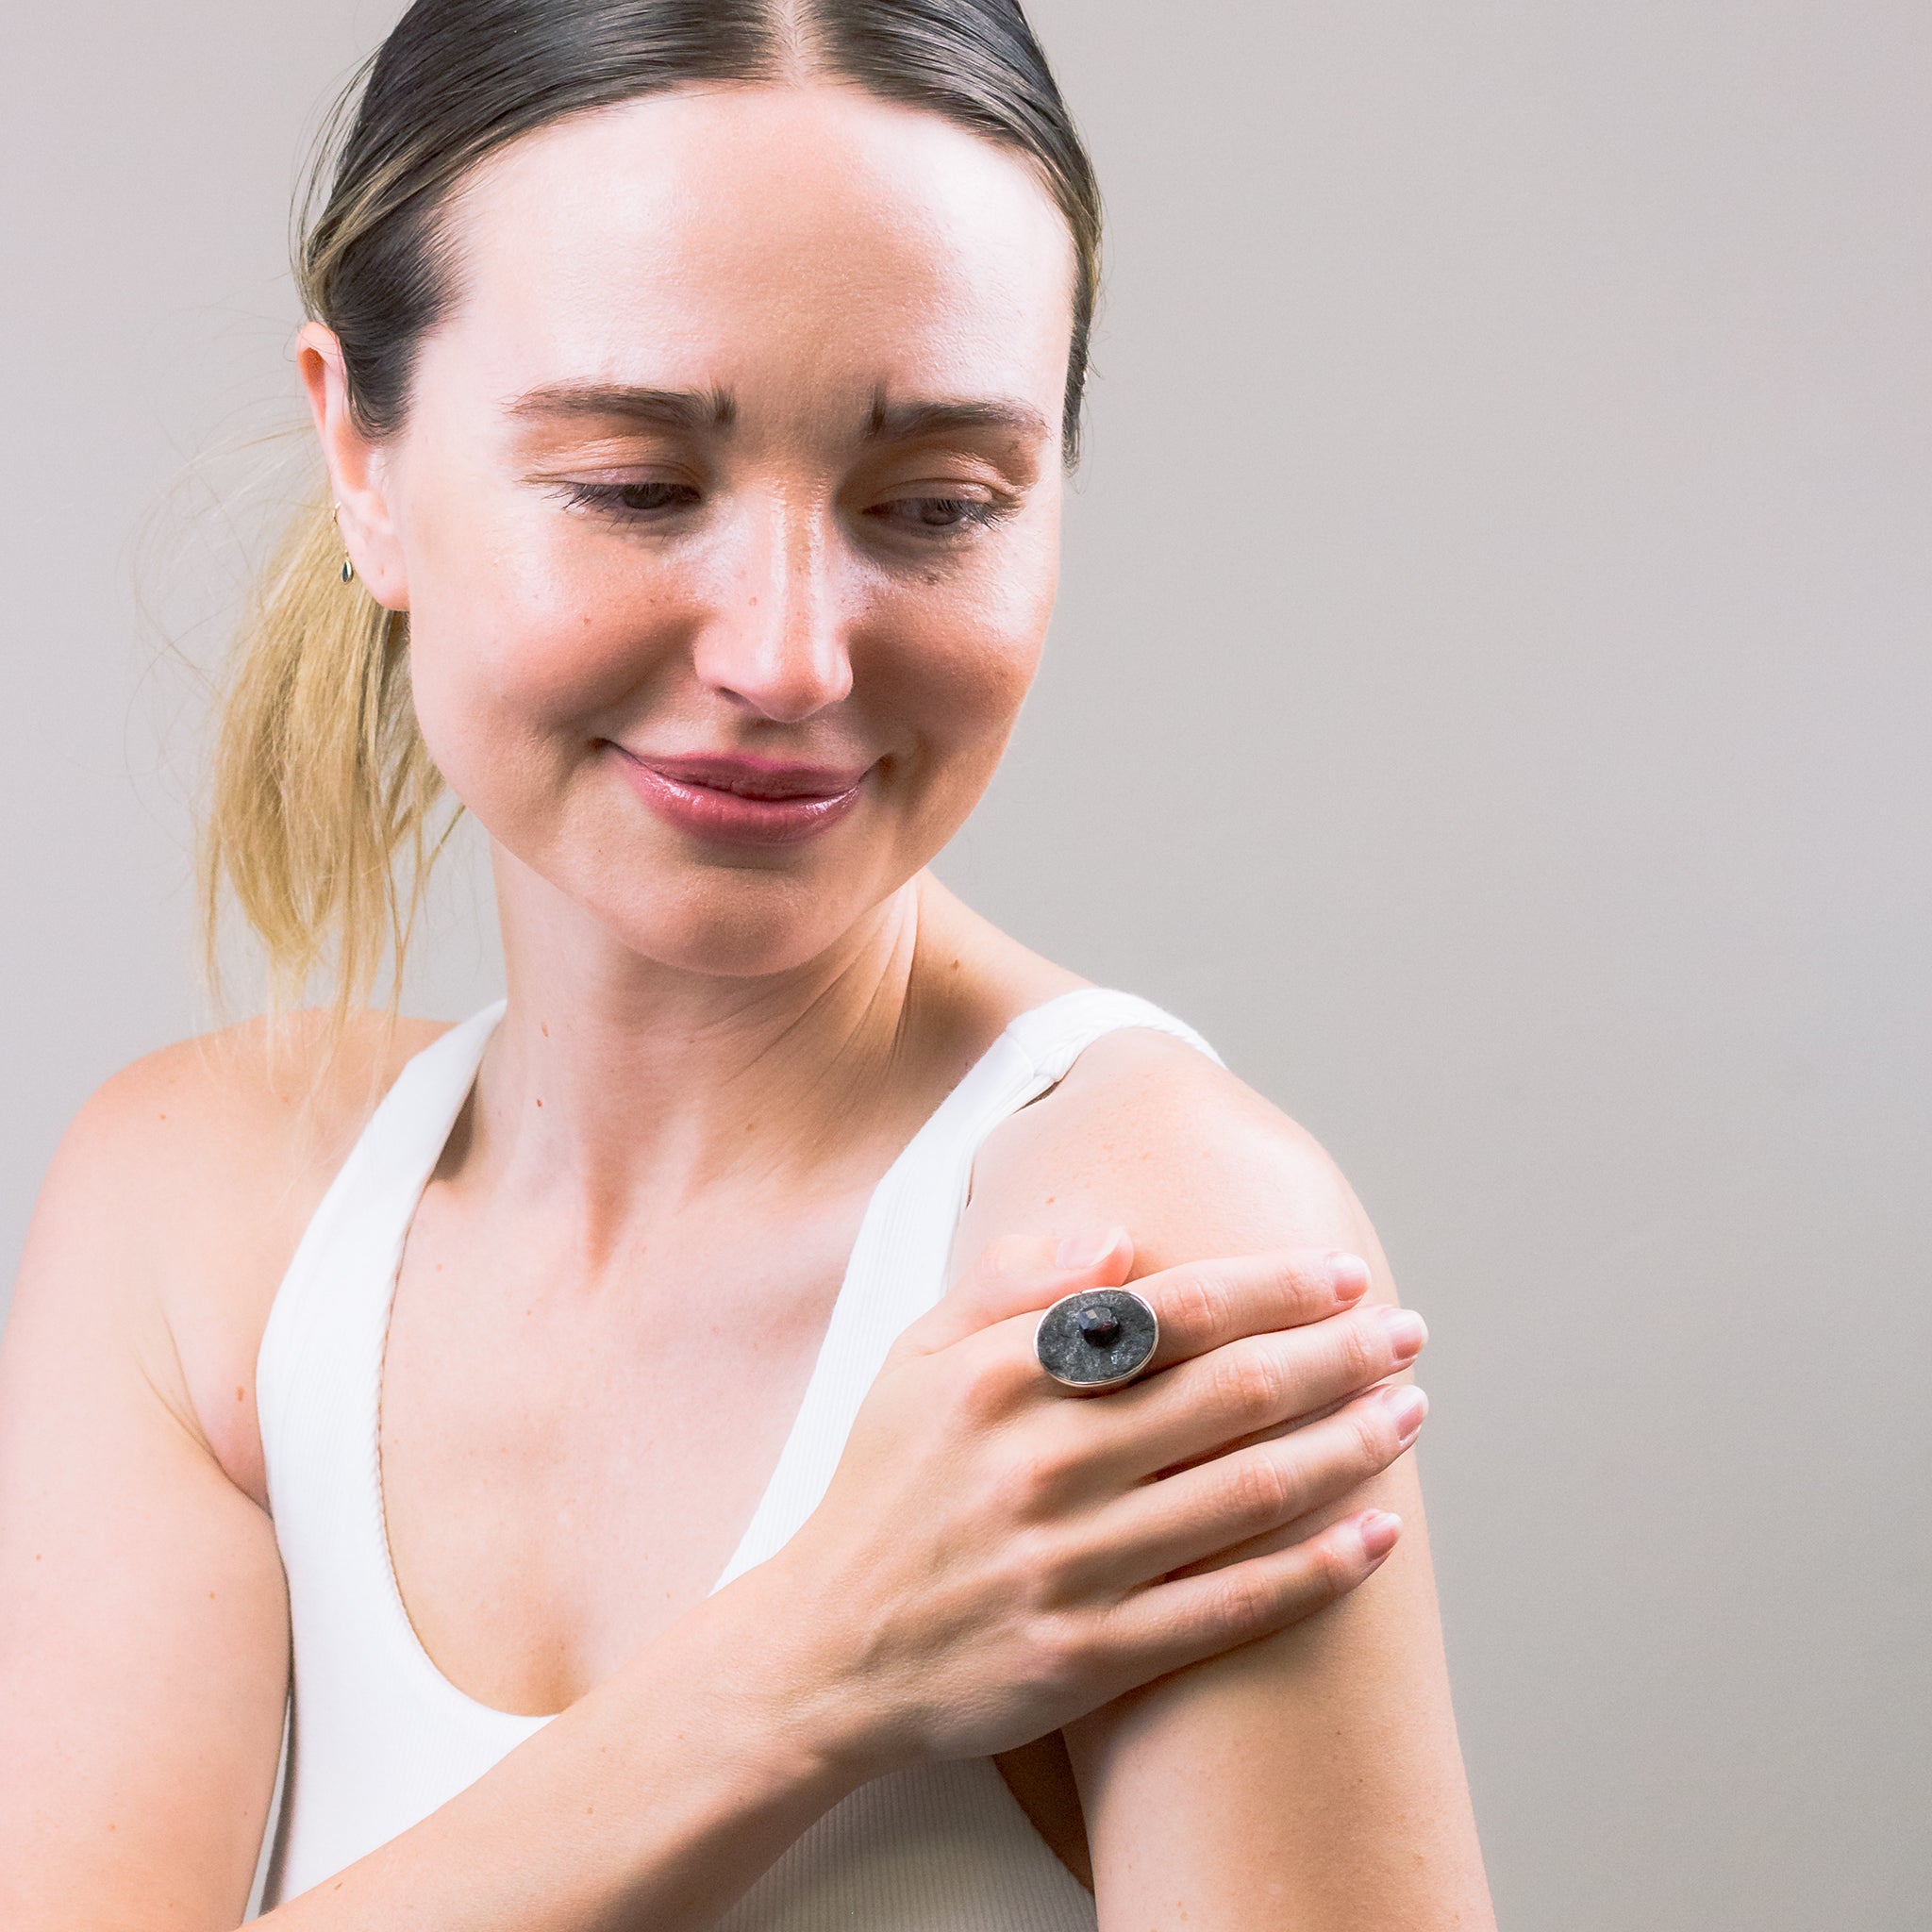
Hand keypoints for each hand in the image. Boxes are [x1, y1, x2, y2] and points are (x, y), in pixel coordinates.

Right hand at [757, 1232, 1426, 1775]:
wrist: (824, 1652)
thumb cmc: (882, 1489)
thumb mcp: (910, 1357)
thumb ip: (1005, 1284)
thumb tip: (1118, 1238)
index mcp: (998, 1379)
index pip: (1171, 1312)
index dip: (1274, 1288)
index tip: (1343, 1275)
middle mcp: (1039, 1466)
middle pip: (1232, 1393)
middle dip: (1339, 1356)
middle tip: (1408, 1335)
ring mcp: (1068, 1566)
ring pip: (1248, 1493)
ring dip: (1349, 1448)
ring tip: (1409, 1415)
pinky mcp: (1088, 1656)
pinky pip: (1228, 1607)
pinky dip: (1315, 1570)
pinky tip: (1376, 1539)